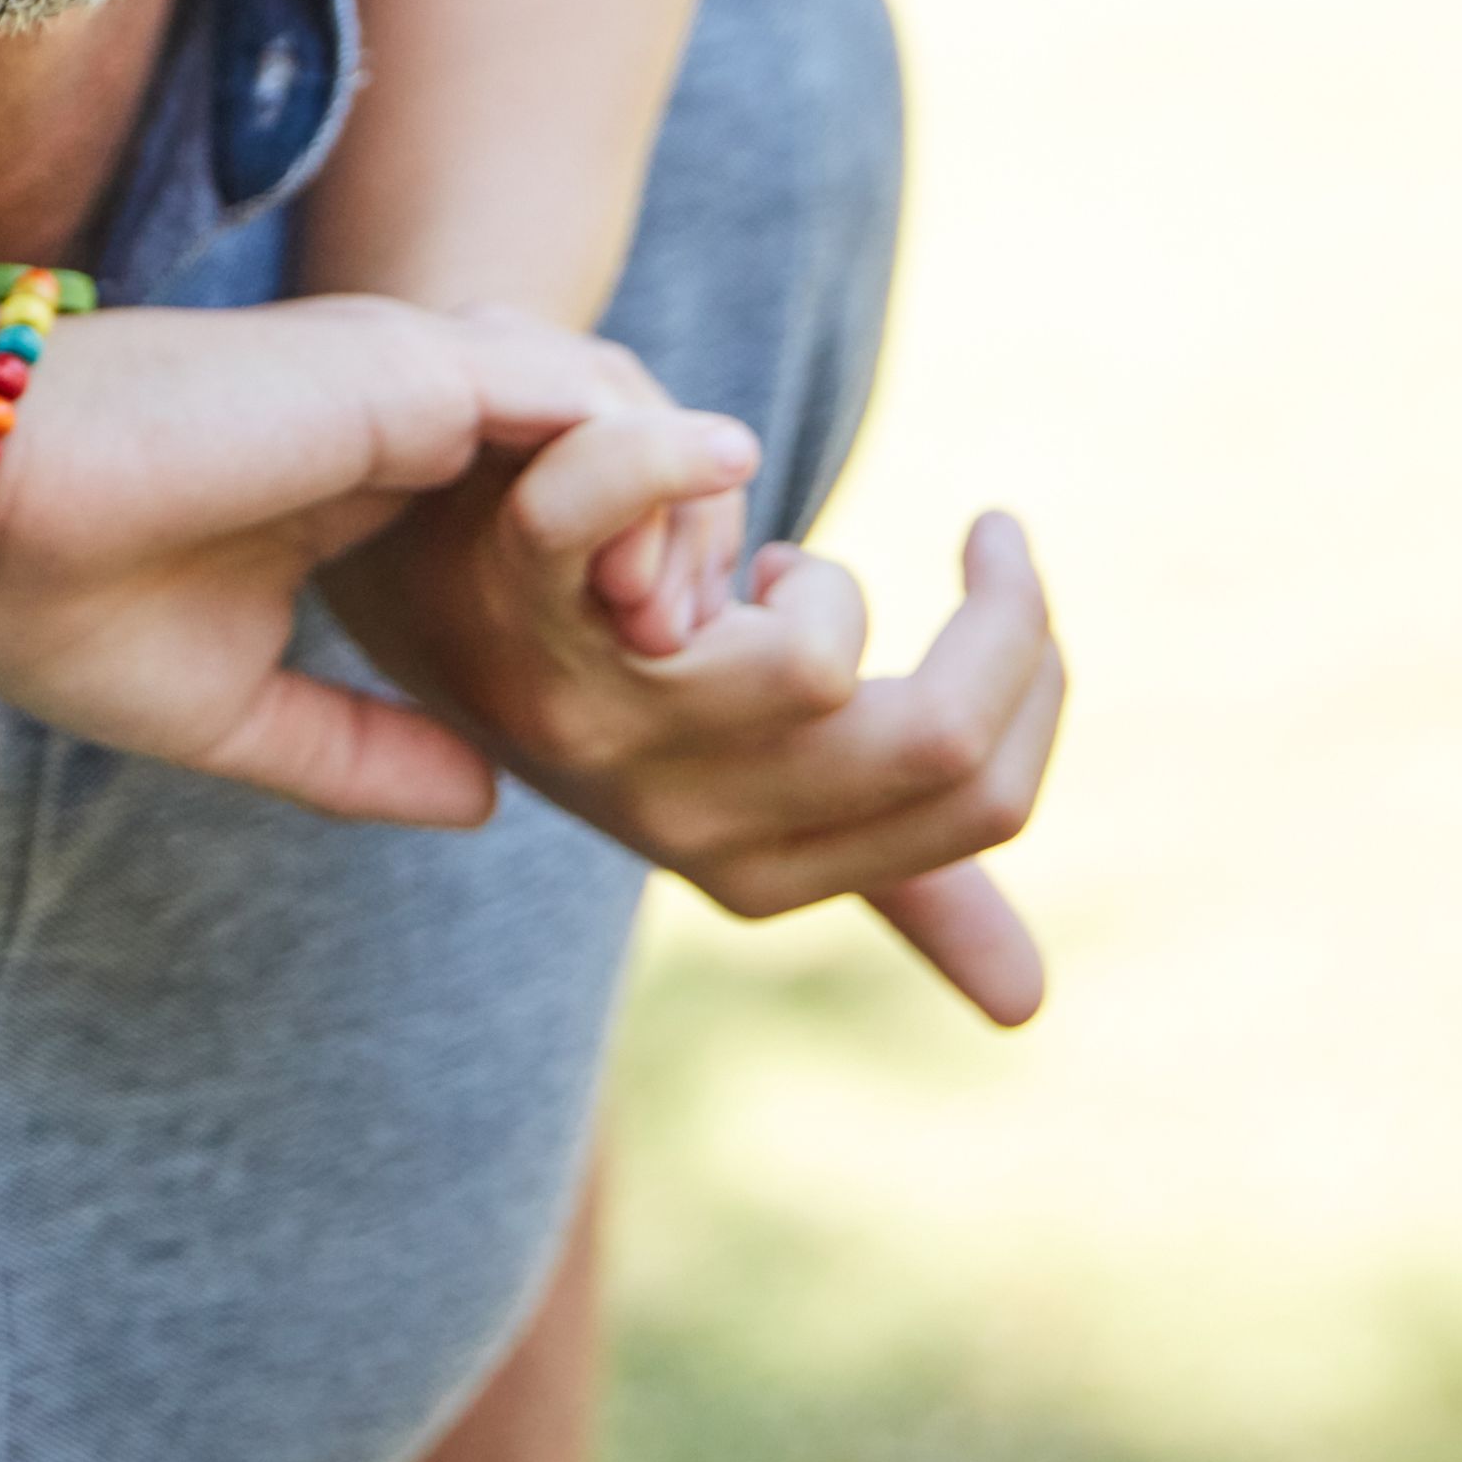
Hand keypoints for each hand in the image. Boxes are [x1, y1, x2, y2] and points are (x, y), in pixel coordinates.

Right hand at [0, 298, 692, 832]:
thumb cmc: (56, 601)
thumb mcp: (234, 711)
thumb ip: (361, 751)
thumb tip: (489, 800)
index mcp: (360, 474)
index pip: (542, 491)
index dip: (612, 571)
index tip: (629, 676)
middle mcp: (400, 410)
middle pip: (606, 434)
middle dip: (676, 534)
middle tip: (690, 651)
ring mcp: (410, 377)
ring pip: (618, 401)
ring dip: (673, 506)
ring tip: (673, 627)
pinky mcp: (410, 369)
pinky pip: (585, 396)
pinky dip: (641, 471)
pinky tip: (641, 582)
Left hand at [326, 426, 1065, 1027]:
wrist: (423, 582)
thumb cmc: (619, 682)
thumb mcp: (759, 794)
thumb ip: (883, 883)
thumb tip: (1027, 1007)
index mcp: (761, 869)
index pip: (978, 796)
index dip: (1038, 681)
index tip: (1012, 582)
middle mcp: (677, 818)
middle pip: (928, 738)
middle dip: (1004, 619)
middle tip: (990, 540)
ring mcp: (590, 714)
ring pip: (814, 655)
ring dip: (823, 572)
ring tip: (760, 562)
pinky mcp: (514, 593)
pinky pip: (606, 514)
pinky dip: (670, 461)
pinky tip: (718, 454)